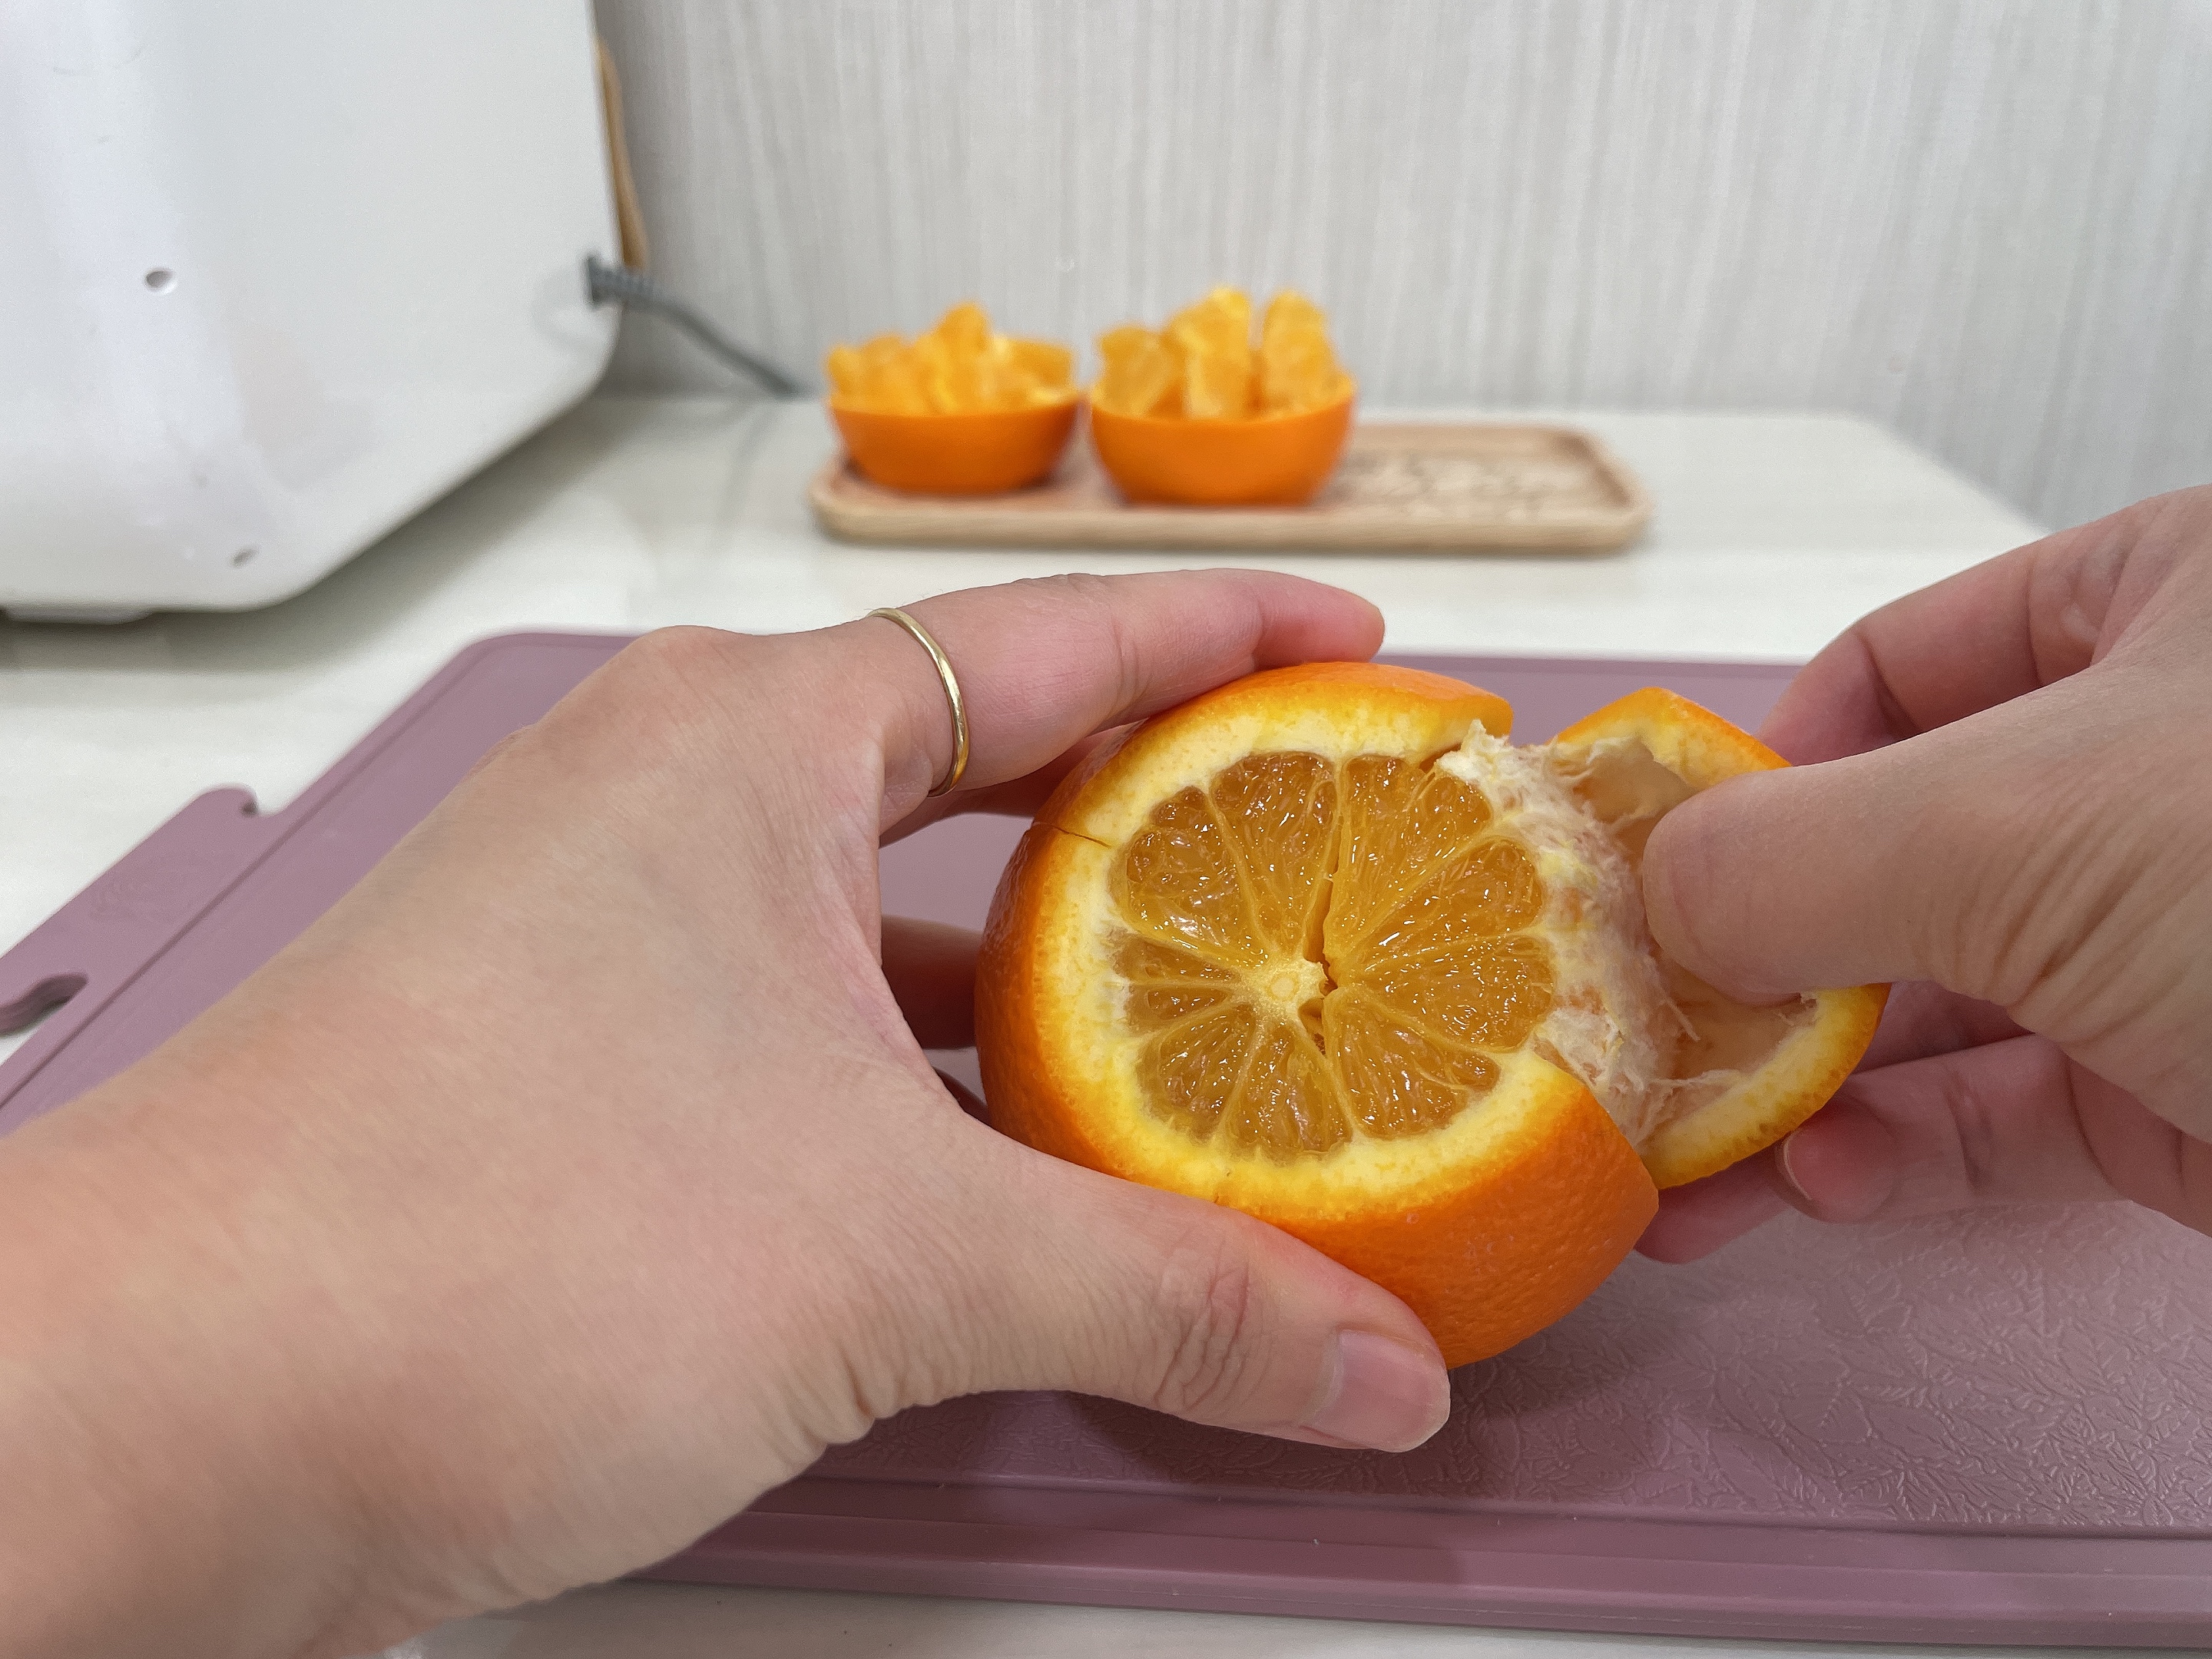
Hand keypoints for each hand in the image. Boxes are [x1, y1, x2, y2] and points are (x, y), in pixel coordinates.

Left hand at [0, 574, 1448, 1658]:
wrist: (159, 1417)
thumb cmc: (471, 1250)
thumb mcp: (898, 1264)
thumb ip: (1172, 1301)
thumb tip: (1375, 1366)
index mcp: (750, 744)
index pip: (1051, 640)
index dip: (1227, 636)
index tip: (1354, 650)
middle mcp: (670, 802)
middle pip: (973, 764)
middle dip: (1149, 812)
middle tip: (1306, 848)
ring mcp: (607, 930)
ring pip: (883, 913)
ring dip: (1036, 975)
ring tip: (1204, 1026)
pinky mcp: (567, 1060)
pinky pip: (804, 1025)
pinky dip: (927, 1083)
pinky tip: (1019, 1172)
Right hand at [1638, 486, 2211, 1261]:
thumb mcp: (2025, 821)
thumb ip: (1791, 845)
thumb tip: (1644, 896)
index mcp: (2175, 609)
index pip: (1904, 663)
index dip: (1758, 764)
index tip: (1643, 869)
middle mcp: (2171, 770)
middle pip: (1894, 849)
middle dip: (1749, 954)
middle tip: (1623, 1035)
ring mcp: (2184, 946)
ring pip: (1934, 1002)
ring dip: (1793, 1080)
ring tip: (1676, 1153)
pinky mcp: (2198, 1101)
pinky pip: (2001, 1114)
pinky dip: (1891, 1154)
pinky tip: (1810, 1190)